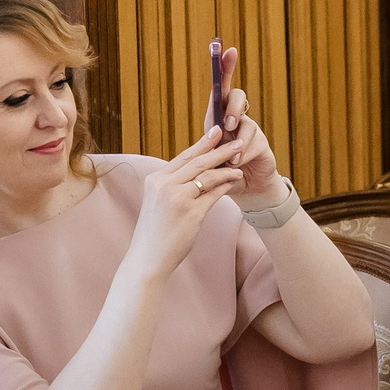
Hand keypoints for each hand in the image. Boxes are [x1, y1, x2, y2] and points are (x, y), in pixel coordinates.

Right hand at [124, 128, 245, 282]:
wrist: (148, 257)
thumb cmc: (156, 232)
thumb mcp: (159, 203)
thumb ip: (174, 186)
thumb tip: (197, 174)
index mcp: (155, 180)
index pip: (183, 157)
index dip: (202, 144)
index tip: (217, 132)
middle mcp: (164, 185)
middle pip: (197, 162)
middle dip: (219, 150)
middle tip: (237, 141)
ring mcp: (177, 198)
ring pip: (207, 176)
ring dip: (227, 168)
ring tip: (241, 163)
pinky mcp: (191, 213)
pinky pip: (213, 194)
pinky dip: (226, 186)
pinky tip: (235, 181)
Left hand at [212, 65, 283, 203]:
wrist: (244, 189)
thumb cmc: (221, 170)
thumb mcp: (208, 155)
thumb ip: (209, 143)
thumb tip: (216, 133)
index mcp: (218, 117)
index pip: (221, 88)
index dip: (224, 68)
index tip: (226, 49)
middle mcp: (236, 118)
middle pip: (237, 96)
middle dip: (233, 107)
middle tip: (228, 123)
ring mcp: (250, 129)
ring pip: (246, 123)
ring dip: (237, 141)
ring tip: (231, 157)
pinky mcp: (261, 142)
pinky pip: (254, 141)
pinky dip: (244, 155)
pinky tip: (238, 164)